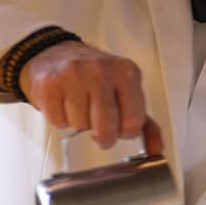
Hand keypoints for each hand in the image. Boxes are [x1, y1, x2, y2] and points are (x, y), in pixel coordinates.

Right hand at [14, 41, 162, 150]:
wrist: (56, 54)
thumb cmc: (95, 77)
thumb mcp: (125, 92)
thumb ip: (145, 123)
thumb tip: (156, 150)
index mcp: (127, 73)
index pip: (133, 122)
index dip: (124, 132)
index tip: (119, 126)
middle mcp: (102, 71)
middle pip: (106, 128)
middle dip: (103, 137)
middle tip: (99, 129)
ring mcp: (74, 75)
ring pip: (80, 125)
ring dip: (79, 124)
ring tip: (79, 106)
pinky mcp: (50, 84)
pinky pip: (58, 121)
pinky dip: (60, 119)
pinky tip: (63, 103)